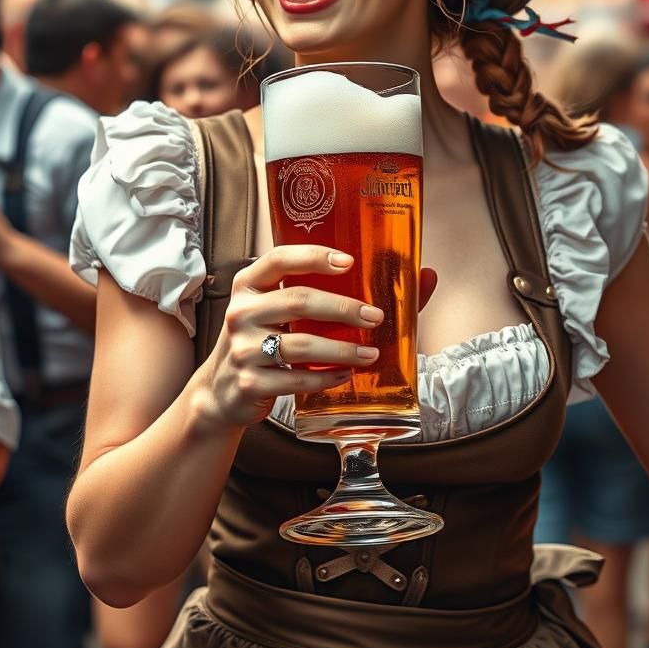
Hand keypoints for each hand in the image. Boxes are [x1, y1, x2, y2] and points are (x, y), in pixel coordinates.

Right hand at [194, 245, 425, 429]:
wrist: (224, 390)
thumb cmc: (267, 340)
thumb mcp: (282, 312)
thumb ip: (334, 291)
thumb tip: (425, 275)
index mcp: (249, 284)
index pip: (279, 259)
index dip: (314, 257)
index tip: (350, 262)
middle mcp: (241, 311)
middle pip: (297, 300)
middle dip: (343, 307)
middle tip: (376, 315)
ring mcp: (241, 349)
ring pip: (300, 345)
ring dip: (342, 348)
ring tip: (370, 352)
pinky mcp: (249, 383)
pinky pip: (296, 379)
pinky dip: (326, 377)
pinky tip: (345, 374)